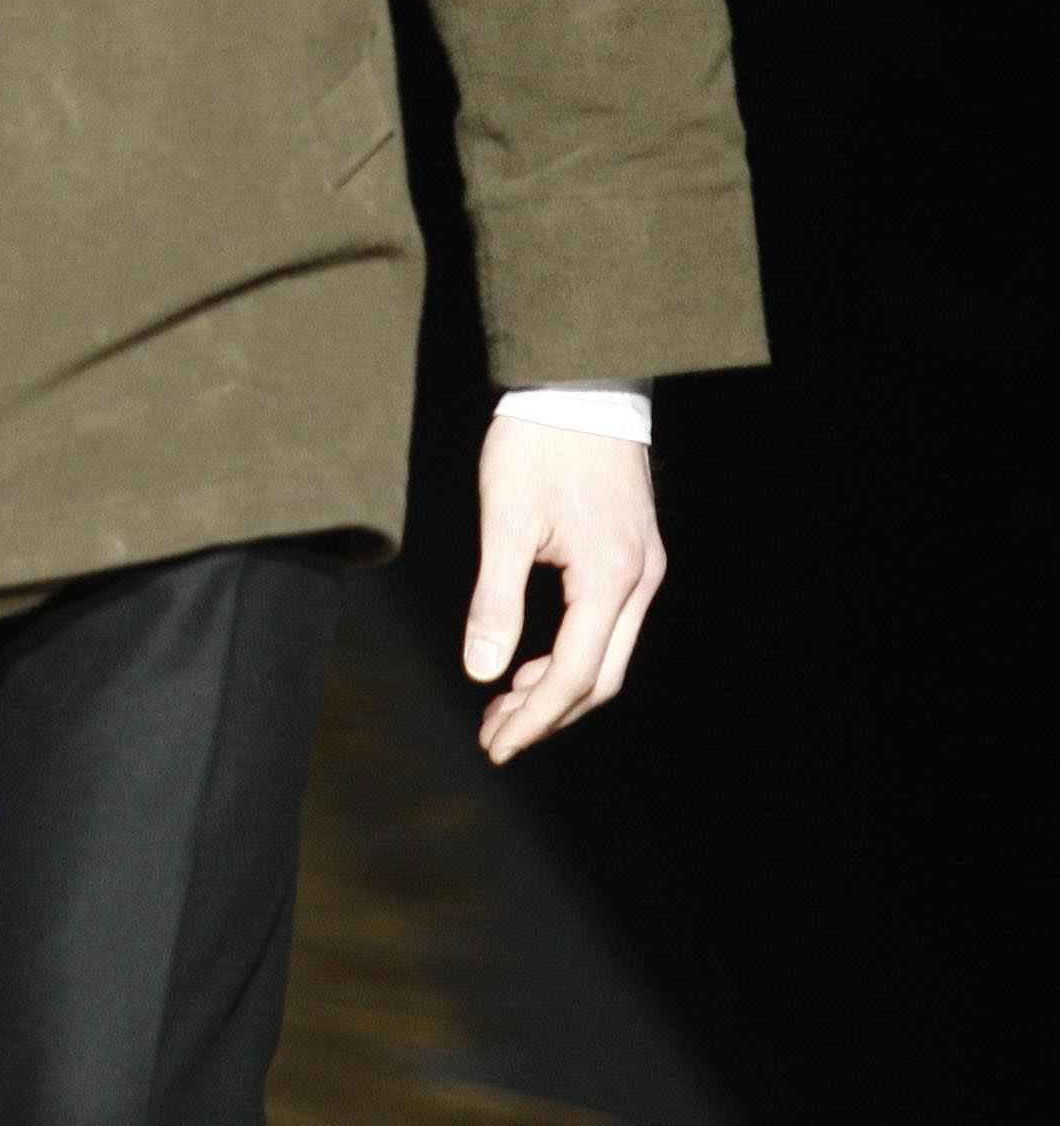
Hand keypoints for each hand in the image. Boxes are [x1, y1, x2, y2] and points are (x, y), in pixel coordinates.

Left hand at [462, 418, 664, 762]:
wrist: (579, 379)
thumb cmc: (537, 441)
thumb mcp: (505, 518)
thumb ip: (495, 599)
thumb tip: (481, 671)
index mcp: (609, 578)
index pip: (573, 677)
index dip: (532, 720)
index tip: (493, 746)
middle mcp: (639, 580)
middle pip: (598, 678)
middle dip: (545, 714)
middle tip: (493, 734)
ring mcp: (644, 566)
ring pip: (607, 654)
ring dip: (557, 686)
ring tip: (503, 704)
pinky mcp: (636, 552)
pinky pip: (609, 626)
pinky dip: (571, 653)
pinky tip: (532, 660)